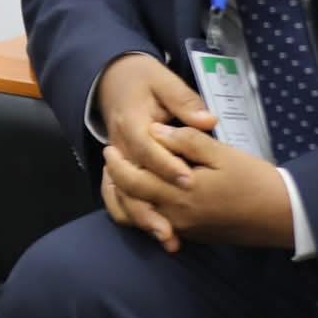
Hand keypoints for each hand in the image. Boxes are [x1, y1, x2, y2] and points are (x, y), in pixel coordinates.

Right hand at [96, 53, 216, 249]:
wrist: (111, 78)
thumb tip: (207, 121)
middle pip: (131, 181)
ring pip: (122, 195)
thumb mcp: (163, 80)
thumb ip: (185, 101)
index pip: (147, 148)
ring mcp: (116, 160)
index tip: (188, 180)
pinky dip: (133, 216)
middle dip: (152, 206)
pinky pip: (118, 196)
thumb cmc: (141, 79)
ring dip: (142, 218)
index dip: (166, 165)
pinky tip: (153, 233)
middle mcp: (119, 145)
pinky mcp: (117, 169)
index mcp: (131, 122)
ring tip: (168, 239)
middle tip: (175, 228)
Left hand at [103, 124, 293, 247]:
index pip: (133, 182)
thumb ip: (187, 141)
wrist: (283, 215)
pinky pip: (157, 224)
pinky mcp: (193, 234)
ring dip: (126, 199)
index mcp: (181, 193)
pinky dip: (143, 210)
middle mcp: (176, 216)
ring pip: (141, 218)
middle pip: (131, 202)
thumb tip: (156, 132)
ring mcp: (184, 229)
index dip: (117, 164)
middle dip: (115, 181)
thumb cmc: (254, 180)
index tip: (110, 147)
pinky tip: (145, 192)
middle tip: (110, 160)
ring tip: (120, 177)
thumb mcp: (222, 153)